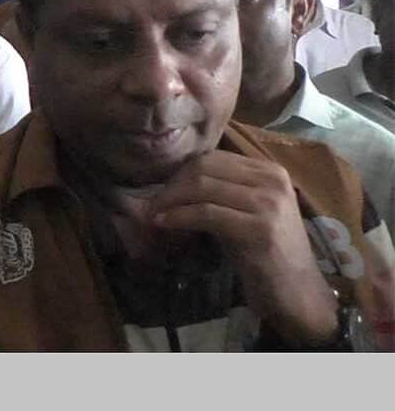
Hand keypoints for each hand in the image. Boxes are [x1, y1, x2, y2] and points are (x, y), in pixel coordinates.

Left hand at [149, 149, 337, 345]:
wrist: (298, 293)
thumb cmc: (266, 255)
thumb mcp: (245, 213)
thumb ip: (221, 192)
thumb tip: (173, 184)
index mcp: (270, 171)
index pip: (213, 158)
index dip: (181, 173)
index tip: (163, 192)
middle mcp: (272, 181)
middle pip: (205, 169)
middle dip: (172, 186)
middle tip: (154, 204)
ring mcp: (269, 204)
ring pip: (202, 187)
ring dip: (171, 201)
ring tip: (154, 214)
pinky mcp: (259, 229)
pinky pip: (206, 213)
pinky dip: (179, 217)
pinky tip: (165, 224)